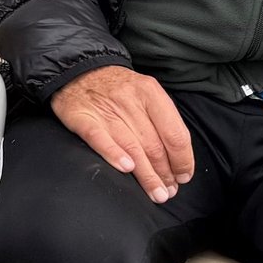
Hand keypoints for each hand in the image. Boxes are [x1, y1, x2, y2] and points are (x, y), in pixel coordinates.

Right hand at [51, 65, 195, 203]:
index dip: (182, 159)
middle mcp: (129, 100)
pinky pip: (100, 138)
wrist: (78, 69)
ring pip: (132, 147)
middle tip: (168, 191)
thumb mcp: (145, 93)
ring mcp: (105, 109)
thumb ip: (161, 120)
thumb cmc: (117, 88)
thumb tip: (178, 158)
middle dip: (165, 173)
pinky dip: (114, 154)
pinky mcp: (82, 117)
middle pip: (154, 145)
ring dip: (146, 175)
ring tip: (156, 193)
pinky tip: (126, 168)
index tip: (184, 176)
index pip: (174, 132)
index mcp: (150, 92)